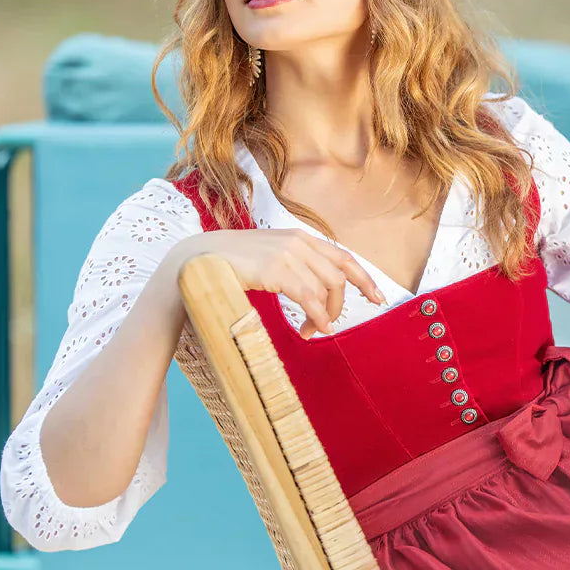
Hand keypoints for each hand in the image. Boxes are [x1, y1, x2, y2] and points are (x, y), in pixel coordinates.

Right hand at [170, 229, 386, 338]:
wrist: (192, 261)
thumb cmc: (231, 266)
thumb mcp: (271, 261)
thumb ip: (296, 269)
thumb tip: (320, 295)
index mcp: (300, 237)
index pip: (344, 257)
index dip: (364, 279)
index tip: (378, 299)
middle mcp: (297, 241)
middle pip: (339, 276)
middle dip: (339, 305)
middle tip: (326, 327)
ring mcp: (285, 253)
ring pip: (325, 289)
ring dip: (324, 316)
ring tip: (311, 331)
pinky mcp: (273, 268)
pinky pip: (308, 296)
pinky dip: (318, 315)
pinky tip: (314, 328)